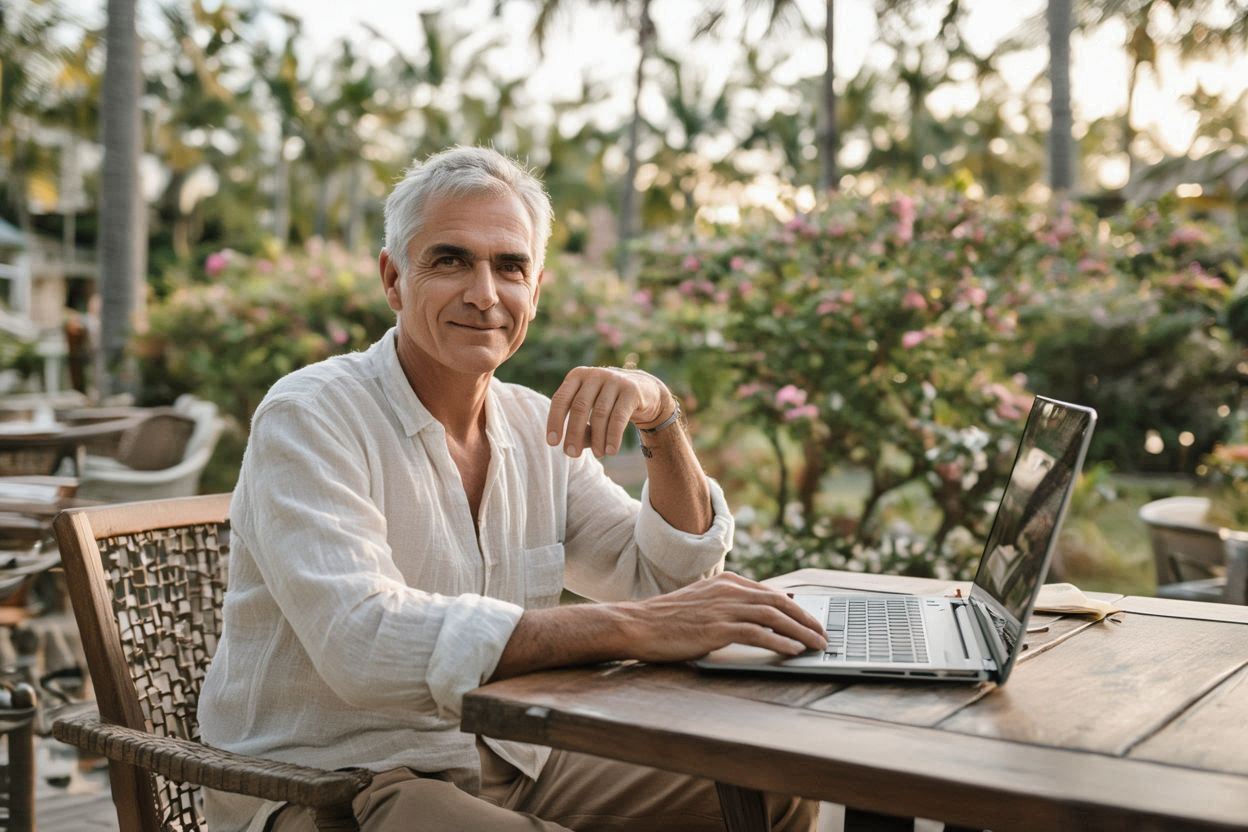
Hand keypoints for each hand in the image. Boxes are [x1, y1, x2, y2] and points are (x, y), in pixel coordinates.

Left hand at [546, 366, 672, 457]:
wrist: (643, 391)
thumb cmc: (608, 405)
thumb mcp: (590, 412)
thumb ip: (581, 428)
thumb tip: (574, 446)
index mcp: (577, 376)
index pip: (560, 399)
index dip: (554, 421)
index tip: (552, 443)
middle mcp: (594, 375)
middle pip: (579, 407)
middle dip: (574, 433)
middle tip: (572, 454)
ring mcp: (614, 380)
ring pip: (599, 413)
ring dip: (597, 438)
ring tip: (598, 455)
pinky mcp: (631, 390)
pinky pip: (618, 417)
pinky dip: (613, 436)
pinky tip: (610, 451)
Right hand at [615, 573, 827, 660]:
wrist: (638, 624)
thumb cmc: (669, 618)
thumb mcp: (704, 602)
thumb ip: (731, 603)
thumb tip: (761, 609)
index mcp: (728, 582)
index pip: (772, 593)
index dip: (798, 607)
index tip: (814, 620)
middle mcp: (729, 590)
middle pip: (780, 602)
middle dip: (807, 619)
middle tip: (823, 634)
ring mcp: (723, 608)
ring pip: (773, 616)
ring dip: (800, 632)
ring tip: (816, 645)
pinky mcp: (717, 628)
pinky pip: (757, 633)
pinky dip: (779, 642)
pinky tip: (792, 651)